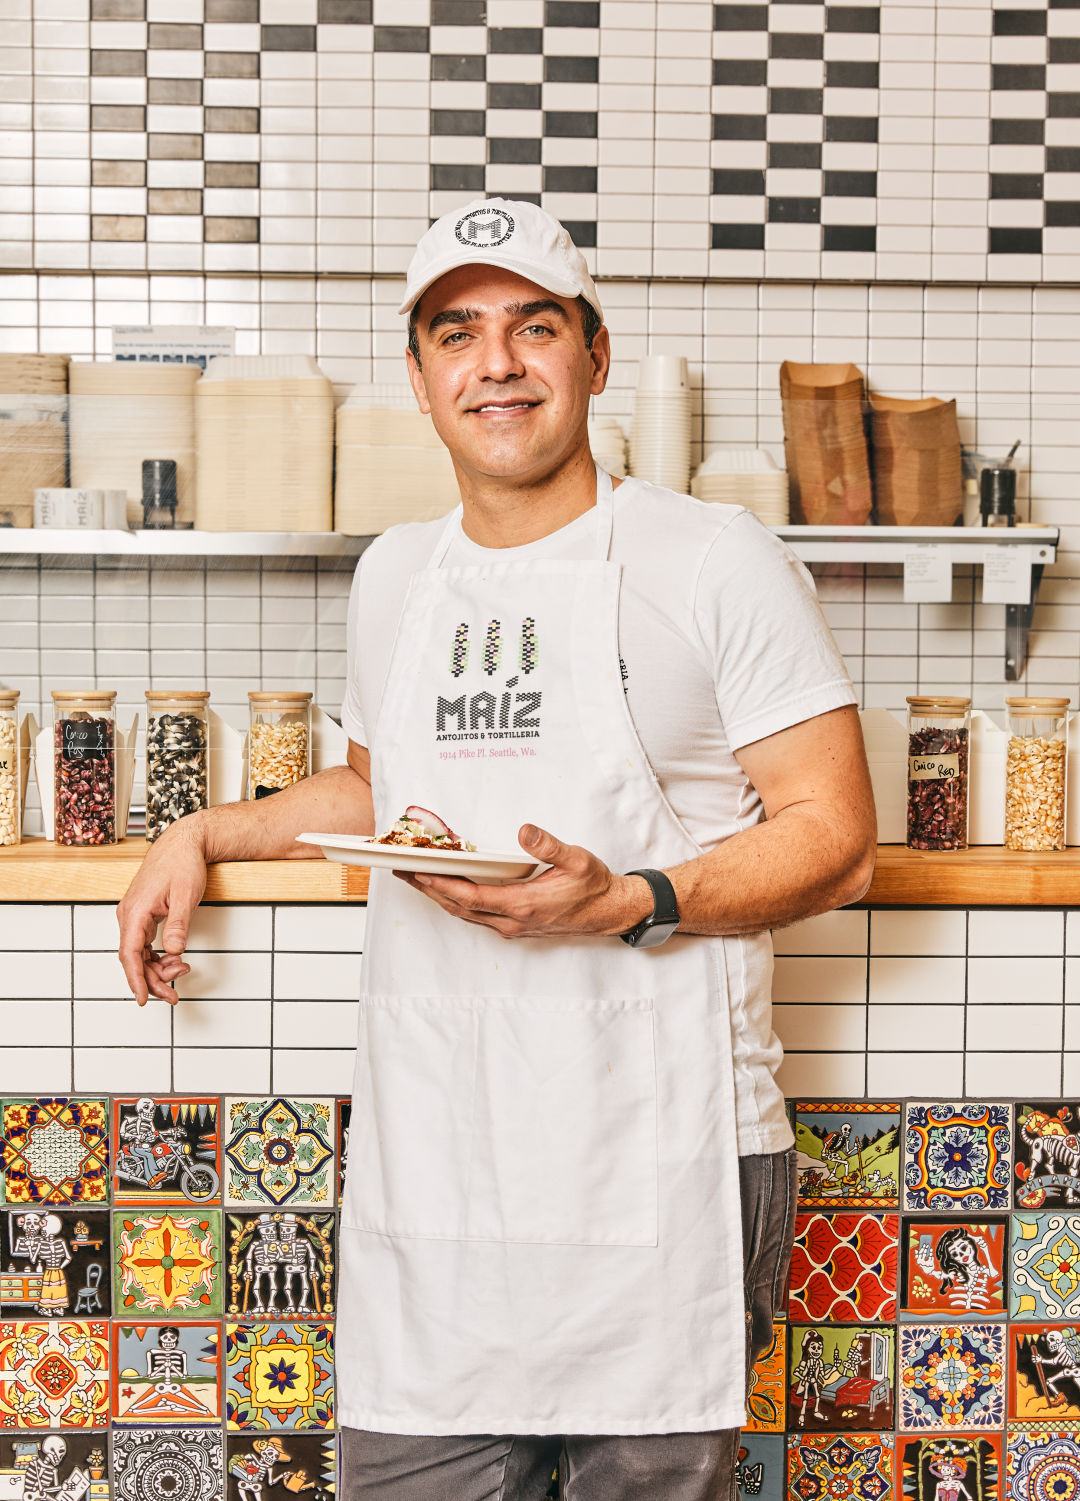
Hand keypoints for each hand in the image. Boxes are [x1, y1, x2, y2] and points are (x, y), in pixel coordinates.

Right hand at [117, 817, 207, 1005]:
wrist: (182, 844)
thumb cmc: (182, 864)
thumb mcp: (185, 895)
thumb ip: (178, 924)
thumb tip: (174, 950)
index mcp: (135, 912)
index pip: (130, 954)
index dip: (136, 979)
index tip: (144, 998)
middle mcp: (129, 915)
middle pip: (135, 958)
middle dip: (153, 979)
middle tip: (174, 995)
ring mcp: (134, 916)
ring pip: (140, 953)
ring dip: (158, 968)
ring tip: (182, 970)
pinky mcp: (143, 915)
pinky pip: (144, 944)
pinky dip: (158, 956)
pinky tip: (174, 959)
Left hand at [393, 823, 652, 939]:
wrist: (610, 912)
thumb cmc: (593, 886)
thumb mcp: (576, 859)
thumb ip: (549, 845)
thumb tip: (524, 830)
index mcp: (523, 905)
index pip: (471, 897)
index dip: (442, 886)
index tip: (419, 873)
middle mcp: (513, 921)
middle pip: (459, 907)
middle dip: (429, 890)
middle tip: (403, 872)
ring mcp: (513, 927)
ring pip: (466, 914)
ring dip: (440, 897)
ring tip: (418, 879)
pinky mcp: (516, 926)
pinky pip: (478, 916)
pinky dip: (458, 902)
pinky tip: (450, 890)